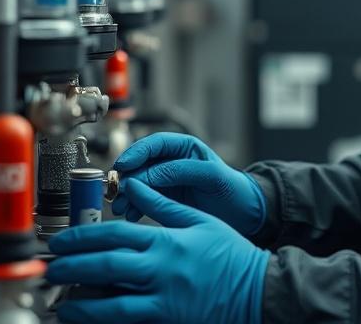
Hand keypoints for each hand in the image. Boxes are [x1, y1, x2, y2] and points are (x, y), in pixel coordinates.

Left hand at [47, 178, 269, 323]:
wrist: (259, 290)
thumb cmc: (232, 256)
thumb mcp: (199, 221)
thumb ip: (163, 206)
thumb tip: (136, 187)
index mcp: (166, 240)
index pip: (114, 235)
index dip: (82, 237)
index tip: (62, 241)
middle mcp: (161, 268)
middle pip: (105, 265)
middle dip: (71, 266)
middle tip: (50, 268)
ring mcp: (163, 297)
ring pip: (110, 300)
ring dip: (80, 300)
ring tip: (60, 299)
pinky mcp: (167, 318)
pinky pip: (127, 318)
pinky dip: (103, 317)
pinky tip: (87, 317)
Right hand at [113, 133, 265, 235]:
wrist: (244, 215)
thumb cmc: (233, 190)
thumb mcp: (211, 177)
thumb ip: (181, 172)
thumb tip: (148, 174)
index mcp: (184, 148)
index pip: (154, 144)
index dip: (136, 153)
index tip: (123, 166)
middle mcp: (172, 162)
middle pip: (141, 164)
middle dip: (126, 178)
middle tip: (116, 192)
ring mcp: (166, 181)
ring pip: (138, 183)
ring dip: (126, 194)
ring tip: (120, 208)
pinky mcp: (164, 200)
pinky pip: (143, 199)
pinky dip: (134, 206)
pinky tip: (130, 215)